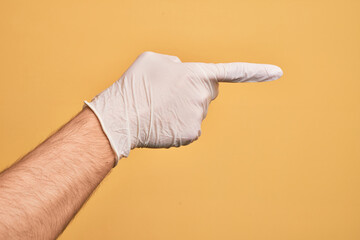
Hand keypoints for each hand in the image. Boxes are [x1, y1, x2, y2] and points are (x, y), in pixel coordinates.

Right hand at [85, 51, 282, 165]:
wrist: (121, 117)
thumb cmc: (134, 85)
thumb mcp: (154, 59)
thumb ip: (177, 64)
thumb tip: (183, 74)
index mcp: (197, 73)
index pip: (233, 71)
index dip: (257, 71)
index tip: (278, 73)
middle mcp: (204, 96)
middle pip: (208, 94)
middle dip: (196, 93)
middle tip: (170, 95)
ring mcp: (199, 117)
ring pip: (197, 111)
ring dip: (182, 109)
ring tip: (159, 109)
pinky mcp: (192, 135)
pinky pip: (190, 127)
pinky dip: (179, 125)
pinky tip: (162, 123)